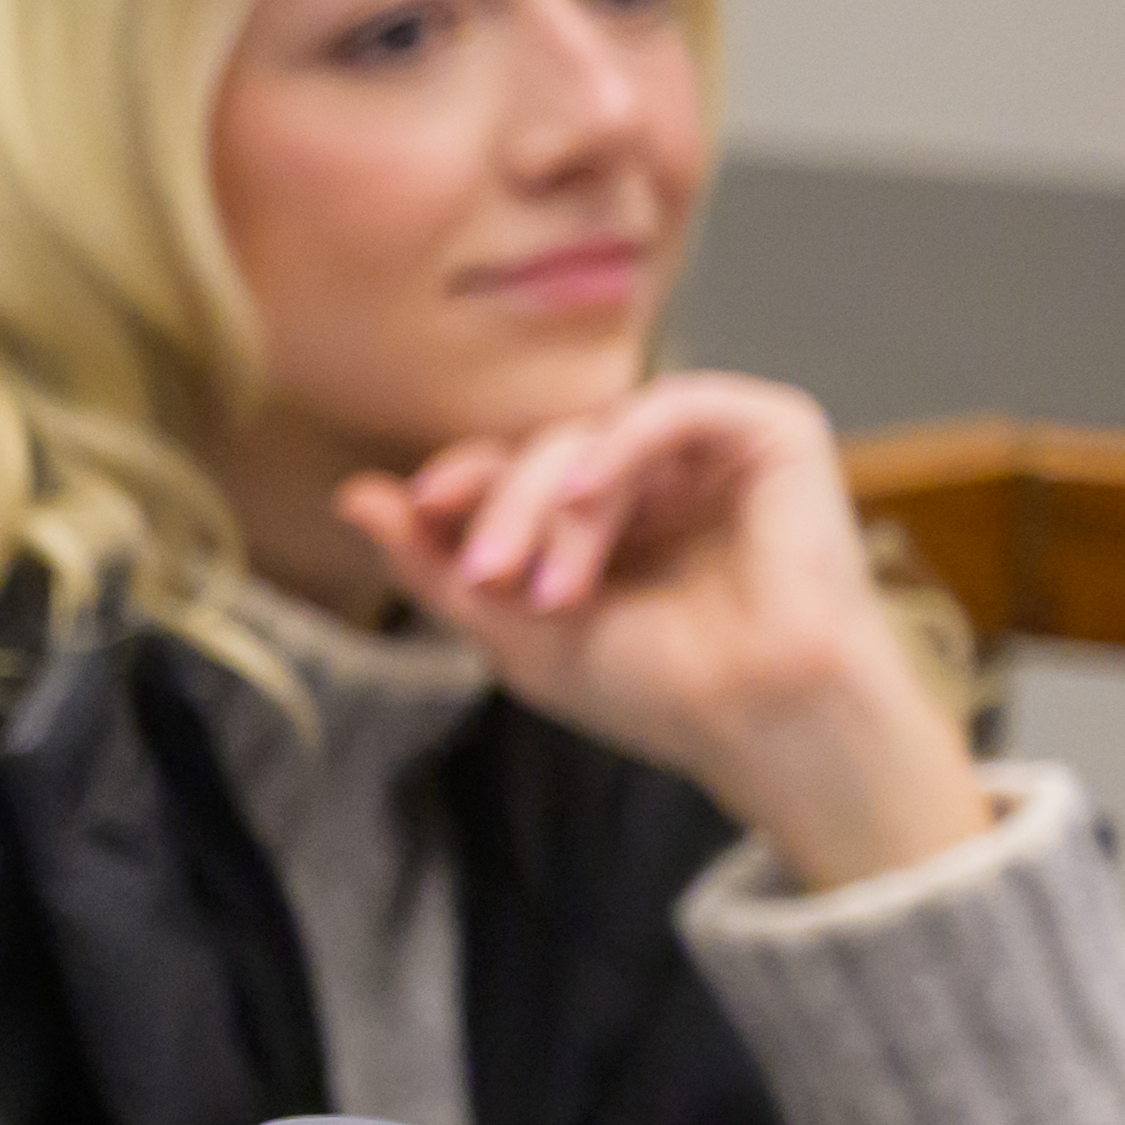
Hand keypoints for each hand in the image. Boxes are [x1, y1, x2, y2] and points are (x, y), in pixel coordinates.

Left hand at [338, 378, 996, 892]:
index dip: (459, 485)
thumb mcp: (512, 632)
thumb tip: (351, 497)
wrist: (762, 719)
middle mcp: (652, 477)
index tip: (417, 512)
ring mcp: (711, 452)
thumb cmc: (655, 691)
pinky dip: (618, 444)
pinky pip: (675, 404)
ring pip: (595, 433)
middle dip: (501, 510)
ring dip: (553, 507)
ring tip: (552, 591)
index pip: (506, 472)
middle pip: (539, 449)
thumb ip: (432, 566)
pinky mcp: (773, 432)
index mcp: (598, 519)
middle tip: (489, 579)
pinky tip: (583, 491)